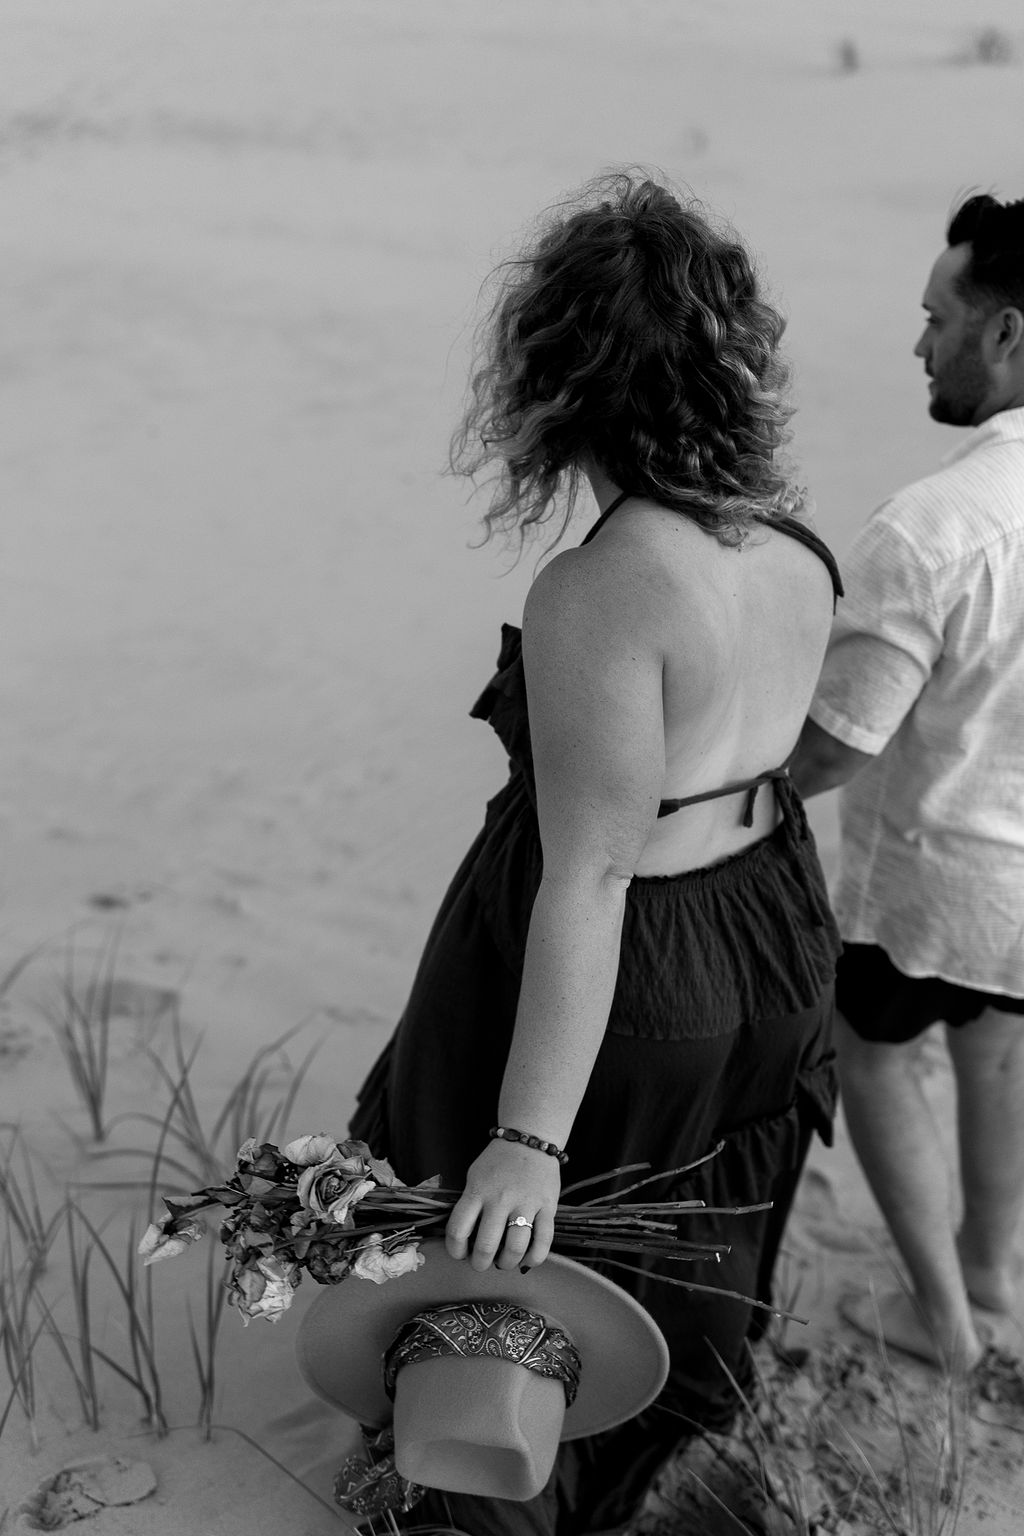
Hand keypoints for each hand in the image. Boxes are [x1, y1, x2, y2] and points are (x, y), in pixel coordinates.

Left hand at [445, 1138, 560, 1271]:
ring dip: (507, 1263)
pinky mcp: (548, 1207)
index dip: (455, 1250)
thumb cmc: (497, 1163)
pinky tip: (527, 1260)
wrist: (530, 1142)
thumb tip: (466, 1239)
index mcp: (477, 1191)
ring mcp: (526, 1203)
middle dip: (480, 1263)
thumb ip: (469, 1204)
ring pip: (515, 1248)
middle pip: (486, 1245)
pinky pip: (543, 1241)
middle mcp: (500, 1199)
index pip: (458, 1230)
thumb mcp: (474, 1176)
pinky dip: (534, 1258)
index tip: (460, 1254)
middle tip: (482, 1264)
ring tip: (504, 1262)